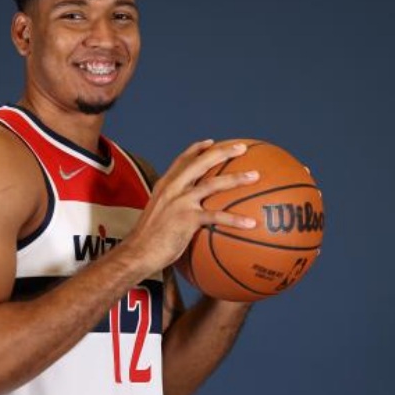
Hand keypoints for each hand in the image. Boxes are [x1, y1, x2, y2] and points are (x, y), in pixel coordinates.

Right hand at [126, 139, 259, 273]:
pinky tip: (251, 224)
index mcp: (166, 185)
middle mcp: (173, 188)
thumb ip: (172, 206)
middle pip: (201, 163)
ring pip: (213, 184)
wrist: (138, 252)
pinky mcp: (187, 219)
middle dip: (223, 152)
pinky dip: (235, 220)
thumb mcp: (159, 214)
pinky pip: (216, 217)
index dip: (198, 149)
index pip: (183, 160)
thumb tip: (190, 211)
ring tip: (255, 176)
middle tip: (242, 147)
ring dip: (237, 178)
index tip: (212, 142)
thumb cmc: (150, 238)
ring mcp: (180, 202)